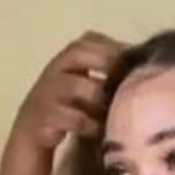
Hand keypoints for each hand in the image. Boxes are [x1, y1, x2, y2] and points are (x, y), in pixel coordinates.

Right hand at [13, 31, 125, 150]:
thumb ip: (105, 76)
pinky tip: (100, 130)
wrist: (32, 134)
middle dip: (106, 63)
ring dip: (98, 96)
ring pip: (76, 86)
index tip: (135, 59)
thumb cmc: (67, 109)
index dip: (112, 46)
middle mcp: (54, 70)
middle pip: (78, 53)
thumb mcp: (84, 87)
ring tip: (114, 109)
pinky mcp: (43, 117)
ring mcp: (47, 93)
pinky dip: (89, 124)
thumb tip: (142, 72)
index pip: (88, 40)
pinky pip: (71, 117)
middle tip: (126, 80)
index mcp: (66, 60)